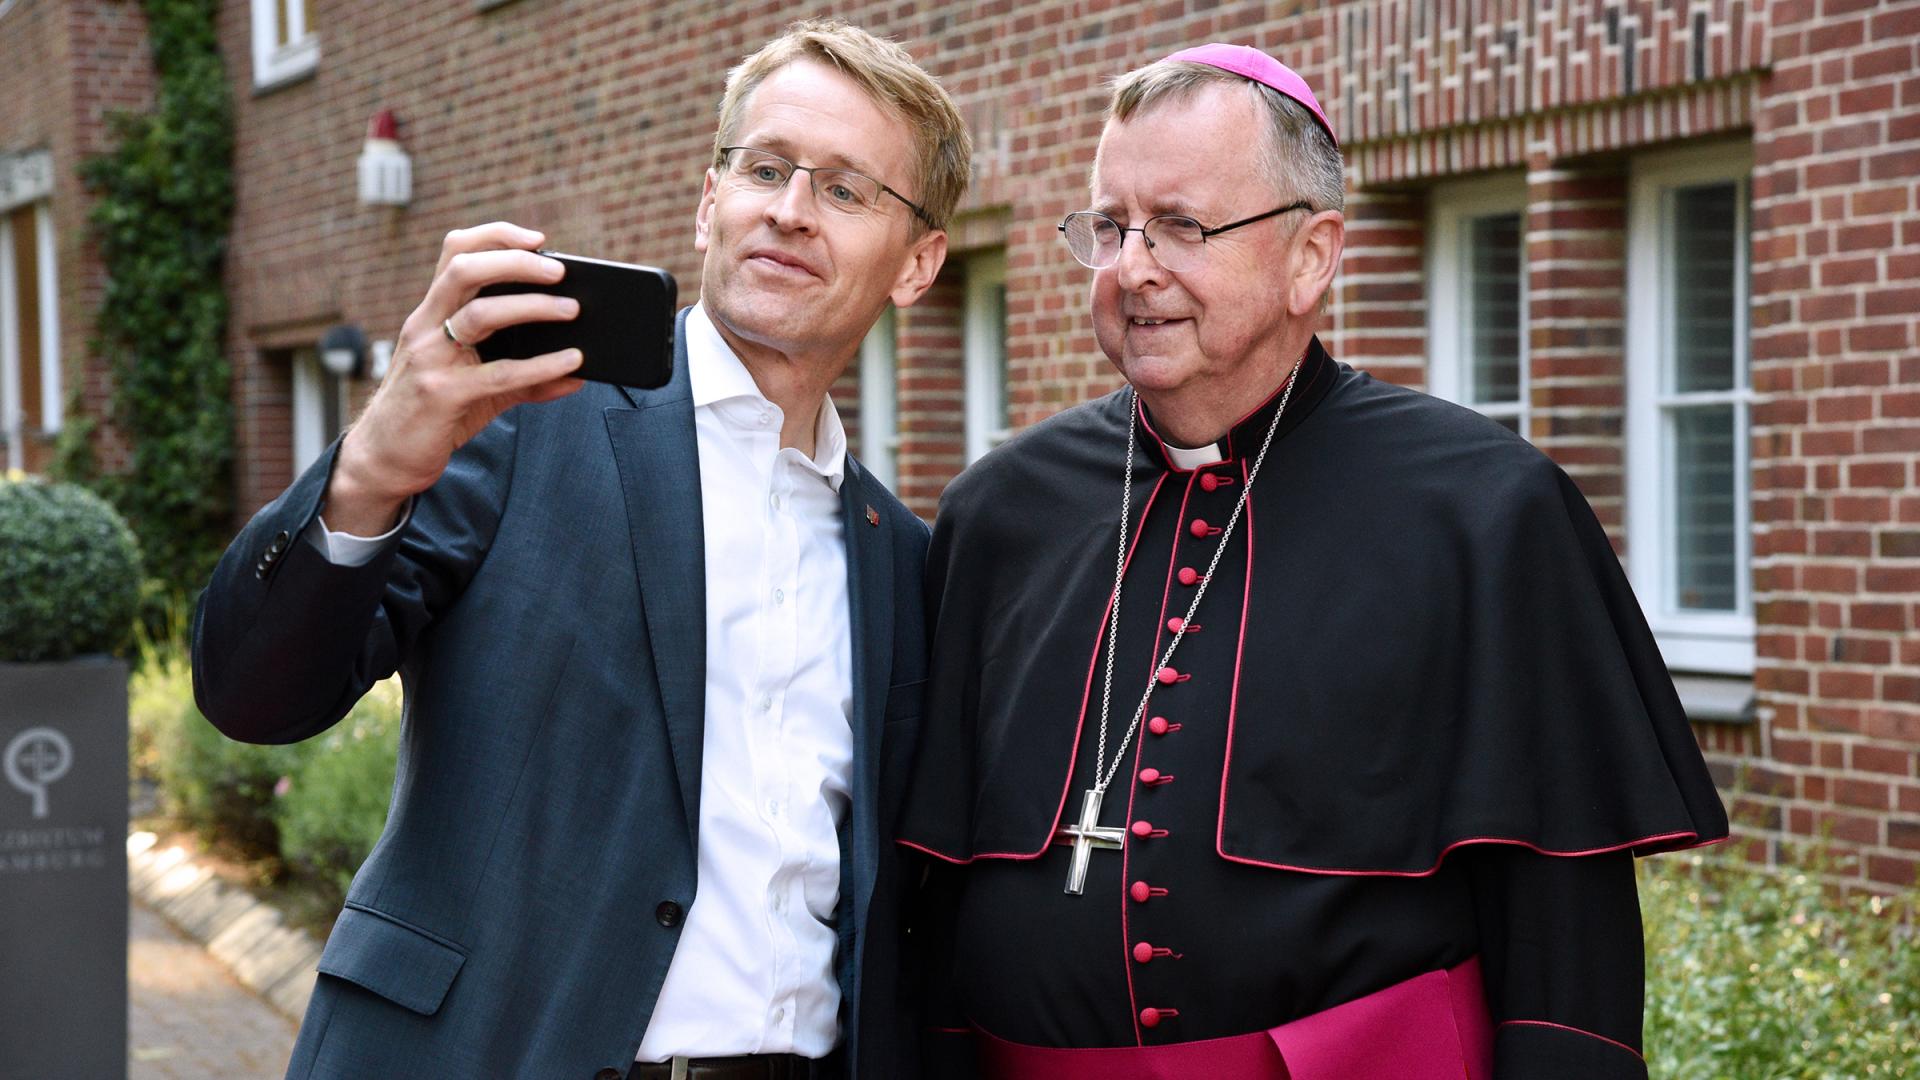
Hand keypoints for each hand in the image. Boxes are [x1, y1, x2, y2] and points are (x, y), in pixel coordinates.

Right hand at [325, 222, 584, 534]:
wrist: (384, 459)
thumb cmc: (433, 415)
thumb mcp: (480, 389)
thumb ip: (526, 378)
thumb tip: (578, 374)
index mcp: (431, 314)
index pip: (455, 253)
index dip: (495, 237)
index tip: (538, 239)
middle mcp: (425, 327)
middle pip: (464, 269)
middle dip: (515, 262)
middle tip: (560, 271)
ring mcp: (430, 358)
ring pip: (479, 313)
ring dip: (532, 305)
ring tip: (571, 309)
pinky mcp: (441, 394)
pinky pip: (499, 373)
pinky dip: (541, 366)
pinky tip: (571, 364)